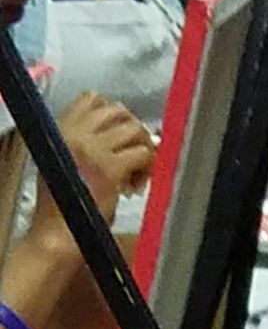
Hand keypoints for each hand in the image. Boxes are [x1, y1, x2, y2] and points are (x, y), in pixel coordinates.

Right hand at [44, 93, 153, 224]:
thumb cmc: (65, 202)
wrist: (59, 229)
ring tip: (135, 173)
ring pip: (136, 129)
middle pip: (119, 111)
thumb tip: (126, 133)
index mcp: (61, 130)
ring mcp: (93, 149)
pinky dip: (147, 169)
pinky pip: (144, 154)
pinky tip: (134, 186)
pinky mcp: (110, 168)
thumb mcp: (65, 160)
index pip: (92, 99)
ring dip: (143, 149)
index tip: (121, 136)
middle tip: (135, 154)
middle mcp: (76, 134)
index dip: (115, 114)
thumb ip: (87, 141)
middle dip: (134, 130)